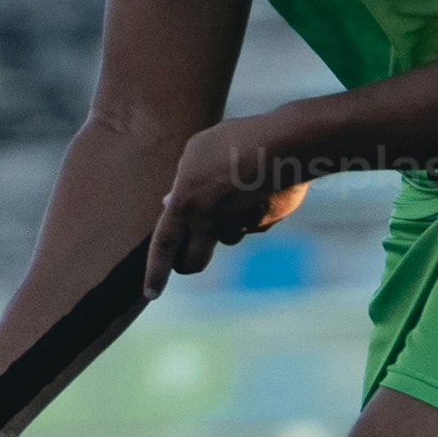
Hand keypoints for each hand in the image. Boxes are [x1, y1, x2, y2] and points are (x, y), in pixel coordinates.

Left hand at [150, 117, 313, 277]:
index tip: (150, 294)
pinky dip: (253, 210)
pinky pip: (254, 222)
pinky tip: (261, 184)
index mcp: (186, 205)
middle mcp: (211, 223)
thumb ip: (182, 181)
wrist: (286, 145)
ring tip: (233, 189)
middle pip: (194, 261)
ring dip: (224, 226)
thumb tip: (169, 202)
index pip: (163, 246)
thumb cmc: (235, 142)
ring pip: (227, 237)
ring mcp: (241, 226)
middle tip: (189, 254)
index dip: (155, 272)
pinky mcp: (268, 223)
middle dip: (188, 263)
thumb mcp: (197, 152)